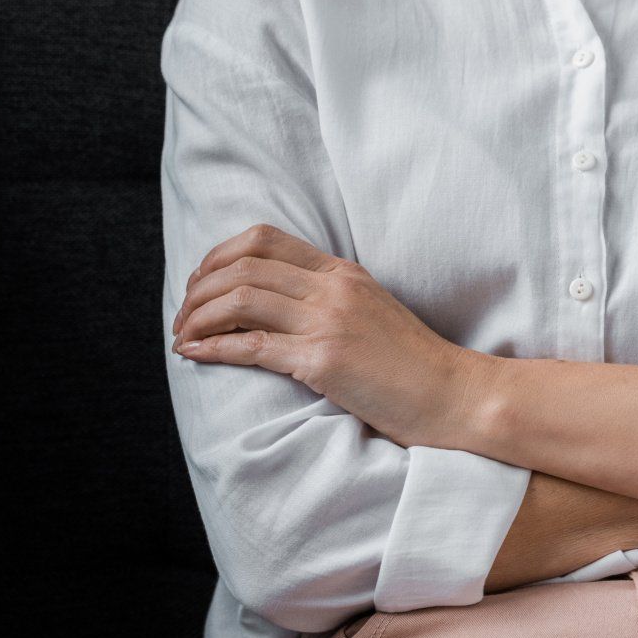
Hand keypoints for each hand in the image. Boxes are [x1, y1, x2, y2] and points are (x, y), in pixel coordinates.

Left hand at [170, 223, 470, 446]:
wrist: (456, 397)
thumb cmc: (410, 365)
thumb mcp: (368, 312)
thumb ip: (326, 298)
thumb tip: (271, 301)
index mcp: (340, 272)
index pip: (263, 240)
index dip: (217, 257)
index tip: (198, 285)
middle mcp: (332, 288)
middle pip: (241, 267)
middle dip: (198, 291)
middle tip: (181, 318)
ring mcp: (329, 322)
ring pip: (239, 300)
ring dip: (197, 318)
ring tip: (182, 338)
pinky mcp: (325, 361)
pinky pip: (252, 345)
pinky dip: (213, 348)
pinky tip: (193, 355)